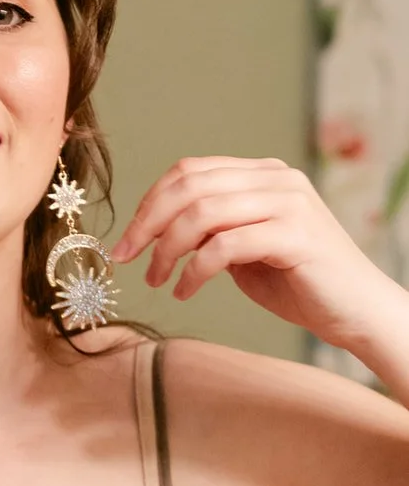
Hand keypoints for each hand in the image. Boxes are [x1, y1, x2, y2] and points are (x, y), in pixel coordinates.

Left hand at [110, 155, 390, 352]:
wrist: (359, 314)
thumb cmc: (300, 284)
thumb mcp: (245, 250)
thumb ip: (210, 230)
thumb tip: (158, 230)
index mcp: (262, 173)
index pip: (191, 171)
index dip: (151, 201)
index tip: (126, 238)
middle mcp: (275, 178)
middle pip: (190, 185)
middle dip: (148, 221)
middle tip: (126, 255)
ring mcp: (288, 202)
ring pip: (203, 212)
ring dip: (168, 248)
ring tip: (156, 279)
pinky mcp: (296, 235)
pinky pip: (226, 244)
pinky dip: (195, 269)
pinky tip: (185, 290)